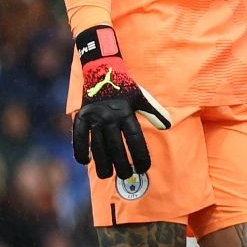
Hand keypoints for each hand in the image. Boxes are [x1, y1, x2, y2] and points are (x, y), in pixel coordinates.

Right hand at [70, 26, 171, 179]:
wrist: (101, 70)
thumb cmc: (124, 86)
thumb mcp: (141, 96)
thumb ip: (154, 111)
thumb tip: (167, 126)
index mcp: (126, 112)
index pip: (135, 138)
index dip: (140, 154)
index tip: (144, 168)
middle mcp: (109, 116)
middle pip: (116, 145)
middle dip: (123, 163)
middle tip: (127, 176)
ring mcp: (94, 117)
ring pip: (98, 144)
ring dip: (102, 162)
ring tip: (107, 175)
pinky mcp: (81, 116)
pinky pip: (79, 136)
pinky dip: (80, 149)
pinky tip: (85, 161)